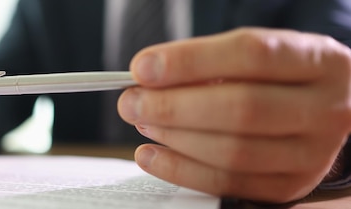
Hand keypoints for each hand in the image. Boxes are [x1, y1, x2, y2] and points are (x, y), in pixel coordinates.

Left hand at [118, 28, 350, 202]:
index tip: (144, 67)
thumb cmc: (281, 77)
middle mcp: (326, 108)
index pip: (251, 55)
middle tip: (132, 101)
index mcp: (320, 61)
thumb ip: (209, 63)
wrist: (324, 110)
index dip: (190, 61)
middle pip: (241, 108)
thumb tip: (150, 78)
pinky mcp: (290, 185)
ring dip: (174, 138)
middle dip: (173, 106)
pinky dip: (180, 171)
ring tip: (143, 122)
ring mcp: (313, 153)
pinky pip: (228, 184)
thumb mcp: (259, 56)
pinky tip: (152, 156)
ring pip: (233, 152)